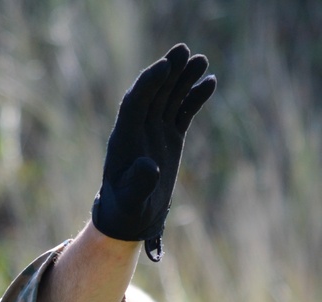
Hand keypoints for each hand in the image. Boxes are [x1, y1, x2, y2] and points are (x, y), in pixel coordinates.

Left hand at [91, 43, 215, 259]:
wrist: (131, 217)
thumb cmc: (127, 210)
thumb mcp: (131, 200)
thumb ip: (138, 183)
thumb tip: (150, 166)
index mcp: (124, 139)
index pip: (135, 102)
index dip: (148, 82)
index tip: (164, 67)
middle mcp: (139, 130)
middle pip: (154, 93)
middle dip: (168, 72)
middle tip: (184, 50)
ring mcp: (155, 132)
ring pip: (170, 98)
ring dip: (184, 79)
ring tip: (201, 61)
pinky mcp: (170, 138)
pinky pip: (183, 111)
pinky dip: (195, 97)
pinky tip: (210, 82)